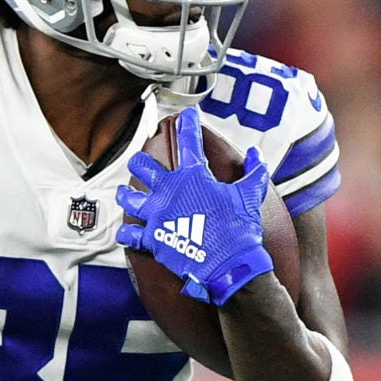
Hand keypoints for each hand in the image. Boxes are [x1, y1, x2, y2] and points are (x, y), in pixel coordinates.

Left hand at [115, 107, 274, 304]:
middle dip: (139, 161)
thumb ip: (254, 171)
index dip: (187, 123)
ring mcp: (157, 215)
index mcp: (193, 177)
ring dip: (126, 194)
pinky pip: (129, 234)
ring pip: (129, 197)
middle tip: (139, 161)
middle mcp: (169, 192)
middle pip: (142, 166)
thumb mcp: (250, 195)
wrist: (228, 265)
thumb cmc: (240, 230)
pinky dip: (126, 233)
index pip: (188, 141)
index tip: (186, 115)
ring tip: (124, 193)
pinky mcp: (152, 239)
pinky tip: (125, 231)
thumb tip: (255, 155)